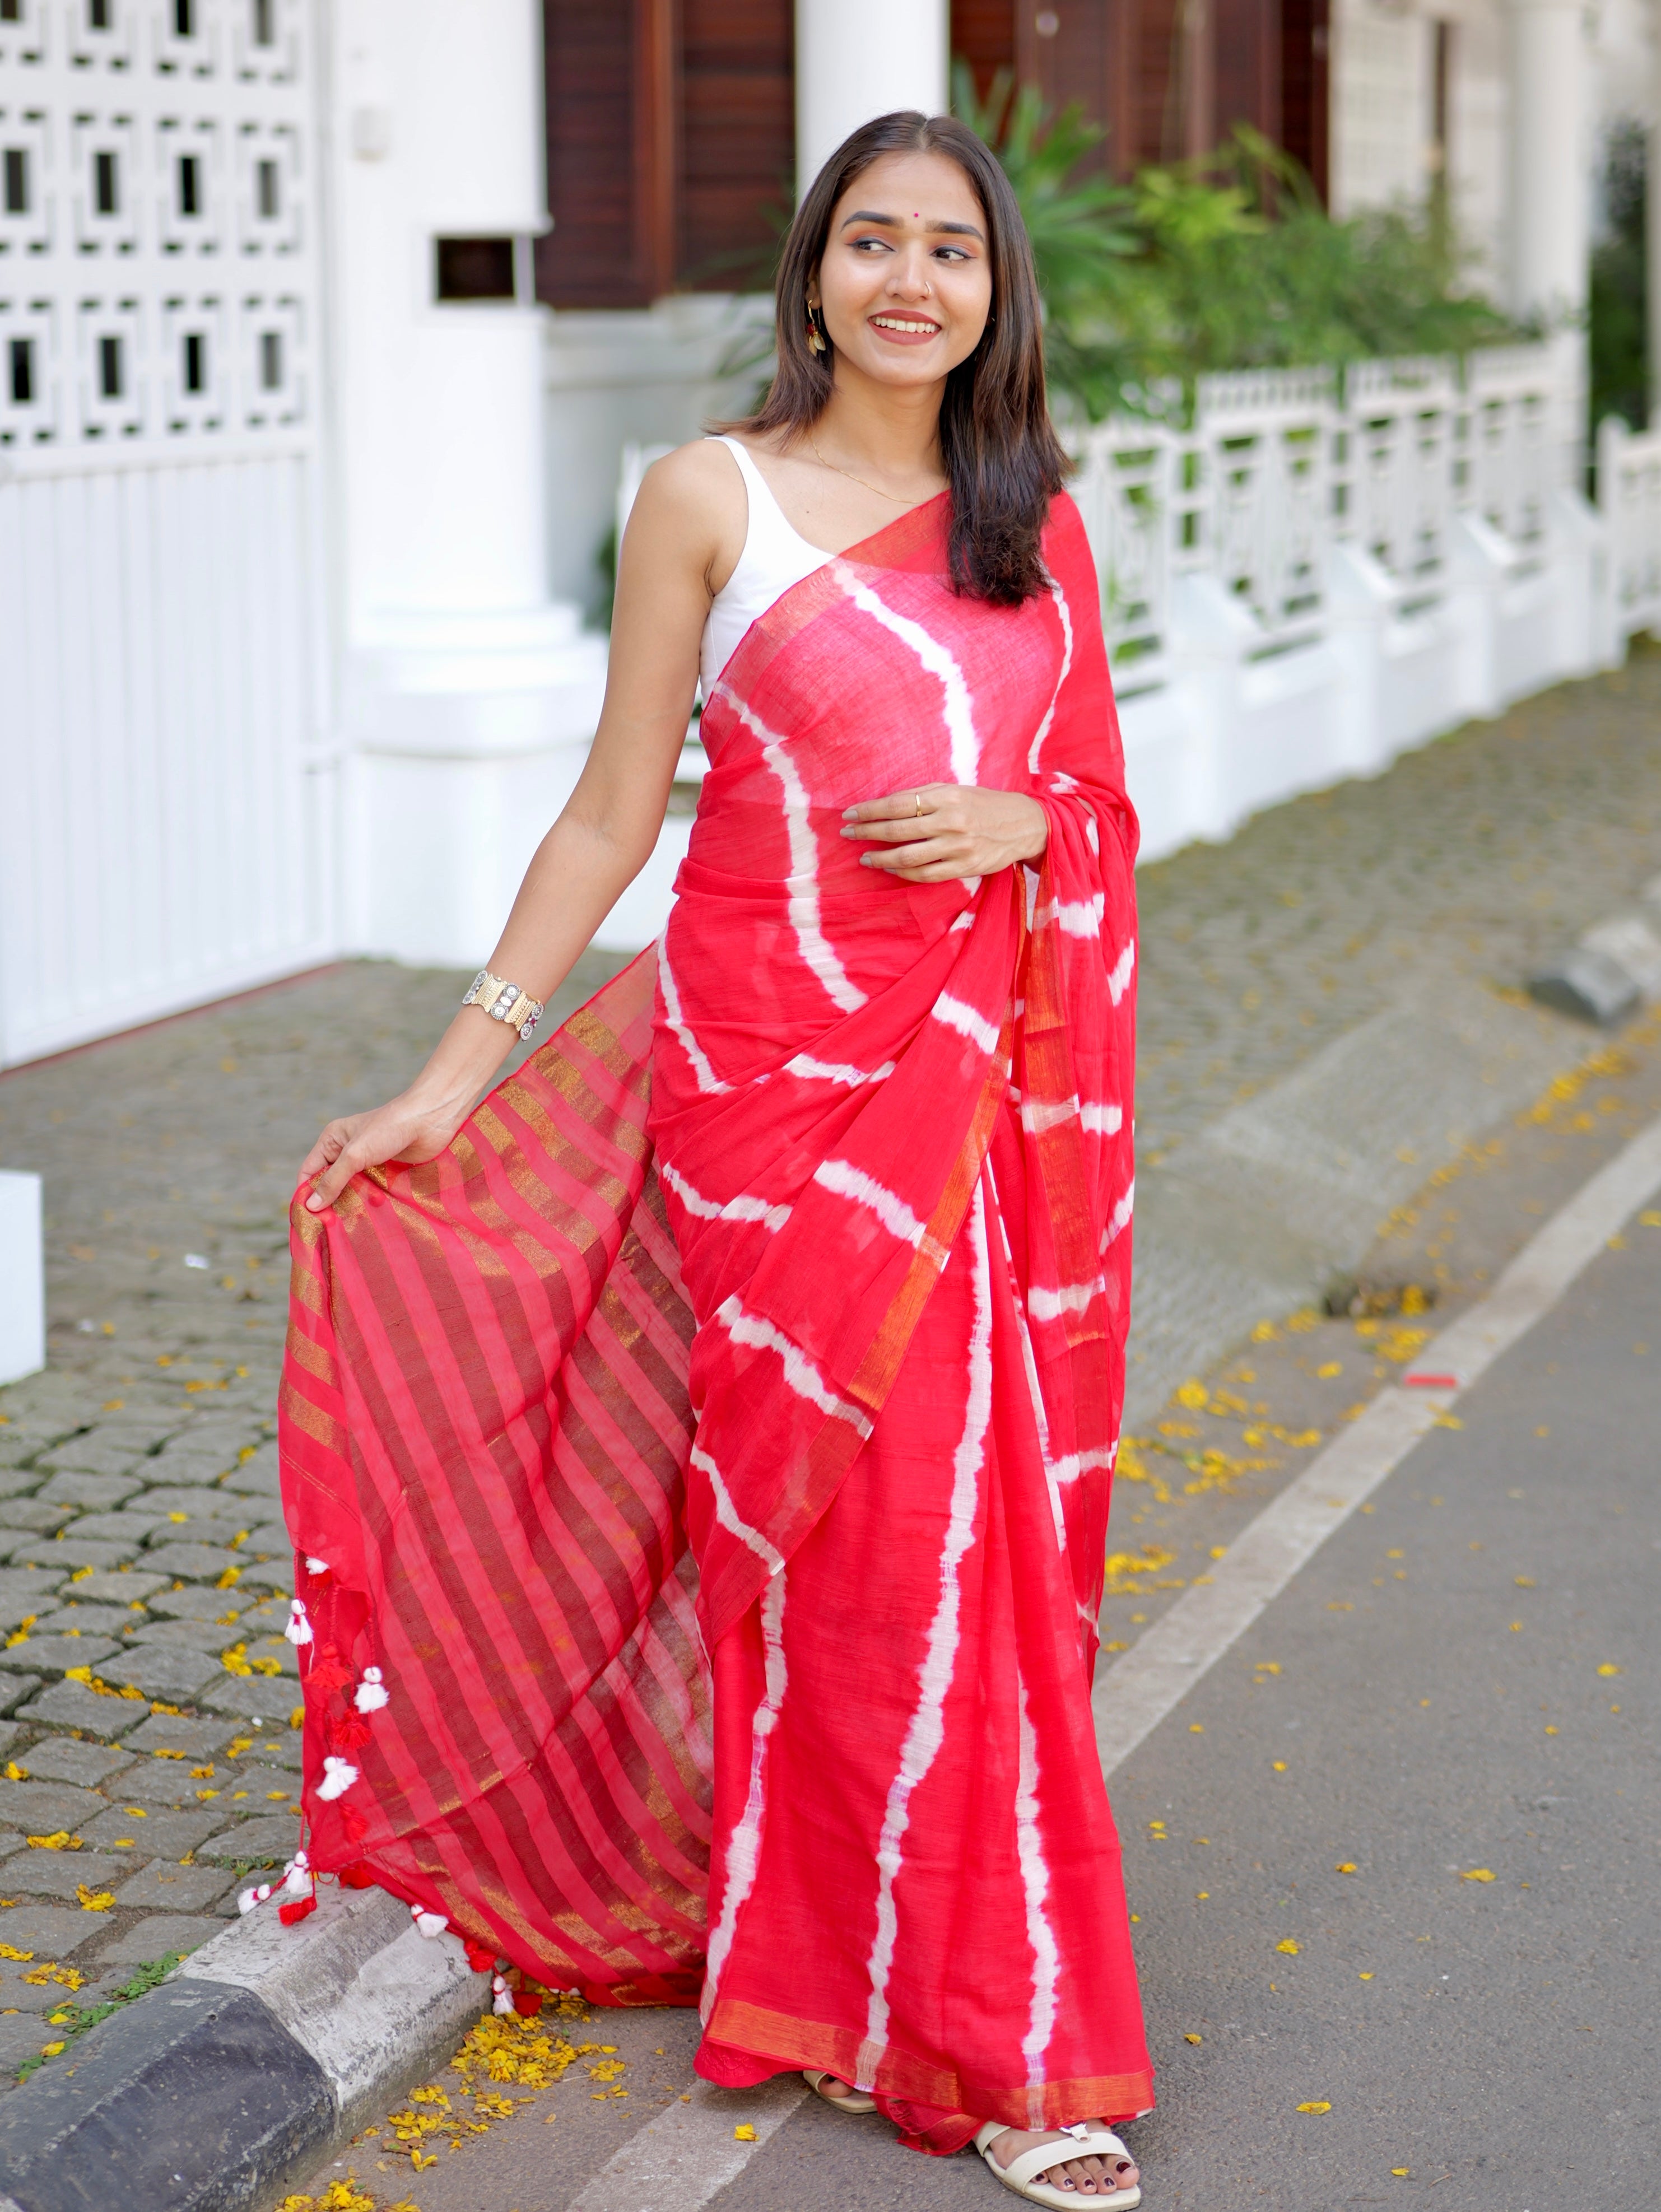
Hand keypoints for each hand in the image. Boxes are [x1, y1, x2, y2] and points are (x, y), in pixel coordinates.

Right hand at [299, 1091, 467, 1213]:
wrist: (432, 1119)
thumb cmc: (390, 1128)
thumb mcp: (355, 1154)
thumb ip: (334, 1180)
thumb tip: (311, 1206)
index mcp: (333, 1140)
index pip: (309, 1170)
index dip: (305, 1193)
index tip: (306, 1219)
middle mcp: (348, 1151)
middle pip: (330, 1183)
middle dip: (329, 1203)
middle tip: (327, 1230)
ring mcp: (369, 1163)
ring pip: (352, 1190)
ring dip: (350, 1206)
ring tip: (346, 1229)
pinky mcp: (388, 1172)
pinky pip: (373, 1192)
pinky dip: (369, 1205)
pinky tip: (368, 1221)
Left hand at [841, 784, 1047, 882]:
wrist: (1023, 823)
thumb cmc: (983, 804)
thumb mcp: (956, 789)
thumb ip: (924, 795)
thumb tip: (885, 805)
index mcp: (947, 797)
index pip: (897, 804)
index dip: (870, 810)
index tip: (850, 814)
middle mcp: (951, 821)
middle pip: (897, 830)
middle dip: (867, 832)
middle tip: (847, 833)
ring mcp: (958, 847)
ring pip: (908, 856)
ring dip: (881, 858)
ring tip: (864, 857)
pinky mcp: (965, 867)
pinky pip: (926, 874)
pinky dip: (904, 873)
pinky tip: (891, 869)